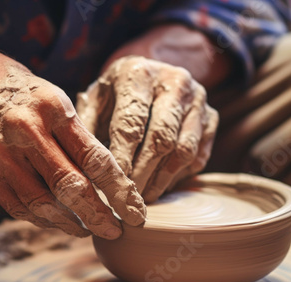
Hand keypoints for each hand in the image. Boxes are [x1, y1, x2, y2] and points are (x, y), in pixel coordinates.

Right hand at [0, 64, 145, 238]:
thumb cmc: (21, 94)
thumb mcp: (55, 101)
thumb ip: (77, 138)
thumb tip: (107, 180)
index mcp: (53, 109)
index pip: (95, 158)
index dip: (119, 190)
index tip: (136, 211)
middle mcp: (26, 132)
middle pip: (71, 186)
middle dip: (99, 215)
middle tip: (116, 230)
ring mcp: (0, 156)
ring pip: (43, 204)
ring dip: (71, 223)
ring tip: (89, 230)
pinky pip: (19, 208)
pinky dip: (43, 220)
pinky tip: (60, 222)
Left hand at [77, 56, 217, 202]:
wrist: (152, 72)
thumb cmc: (117, 92)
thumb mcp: (96, 98)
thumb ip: (85, 126)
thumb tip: (79, 165)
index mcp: (139, 73)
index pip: (130, 123)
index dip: (121, 157)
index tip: (110, 184)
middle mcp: (175, 82)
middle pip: (161, 139)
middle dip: (142, 174)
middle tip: (126, 200)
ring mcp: (198, 100)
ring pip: (184, 151)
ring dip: (161, 180)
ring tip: (142, 198)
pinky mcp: (212, 118)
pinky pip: (198, 156)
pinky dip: (178, 177)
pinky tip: (159, 186)